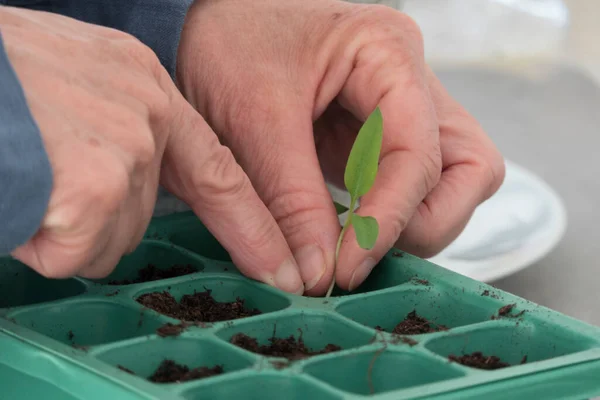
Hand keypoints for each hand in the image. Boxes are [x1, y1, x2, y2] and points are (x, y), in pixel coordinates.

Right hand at [3, 7, 304, 293]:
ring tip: (20, 178)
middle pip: (147, 211)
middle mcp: (146, 111)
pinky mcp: (91, 188)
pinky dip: (39, 241)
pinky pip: (75, 251)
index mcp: (143, 80)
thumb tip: (124, 179)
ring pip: (112, 237)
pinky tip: (14, 199)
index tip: (282, 266)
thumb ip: (114, 123)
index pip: (218, 166)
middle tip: (48, 181)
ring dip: (67, 227)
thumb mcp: (67, 76)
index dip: (252, 222)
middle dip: (101, 216)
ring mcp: (124, 149)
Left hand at [176, 0, 504, 294]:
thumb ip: (292, 201)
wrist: (207, 23)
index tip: (344, 270)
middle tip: (358, 256)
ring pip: (448, 182)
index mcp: (388, 52)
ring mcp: (400, 111)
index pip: (418, 154)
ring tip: (348, 246)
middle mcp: (411, 81)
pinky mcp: (379, 136)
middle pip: (468, 170)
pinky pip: (407, 185)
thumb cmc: (228, 41)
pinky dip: (385, 218)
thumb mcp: (253, 118)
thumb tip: (318, 275)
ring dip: (409, 224)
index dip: (388, 221)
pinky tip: (344, 232)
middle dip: (421, 224)